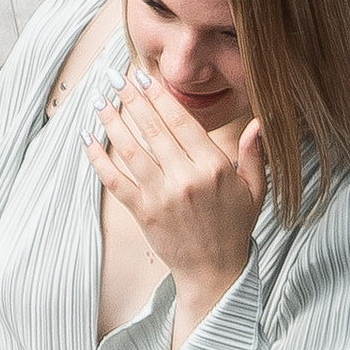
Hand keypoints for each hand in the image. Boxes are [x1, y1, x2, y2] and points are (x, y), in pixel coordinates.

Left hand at [86, 73, 265, 336]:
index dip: (159, 96)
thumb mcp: (254, 189)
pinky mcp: (143, 213)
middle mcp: (186, 178)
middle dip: (132, 100)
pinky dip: (99, 159)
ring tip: (100, 101)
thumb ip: (254, 154)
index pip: (181, 122)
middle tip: (117, 78)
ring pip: (131, 150)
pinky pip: (115, 181)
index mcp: (214, 167)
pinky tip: (88, 139)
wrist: (214, 272)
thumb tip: (260, 122)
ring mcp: (162, 196)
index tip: (144, 77)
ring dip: (112, 122)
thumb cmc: (234, 227)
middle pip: (153, 130)